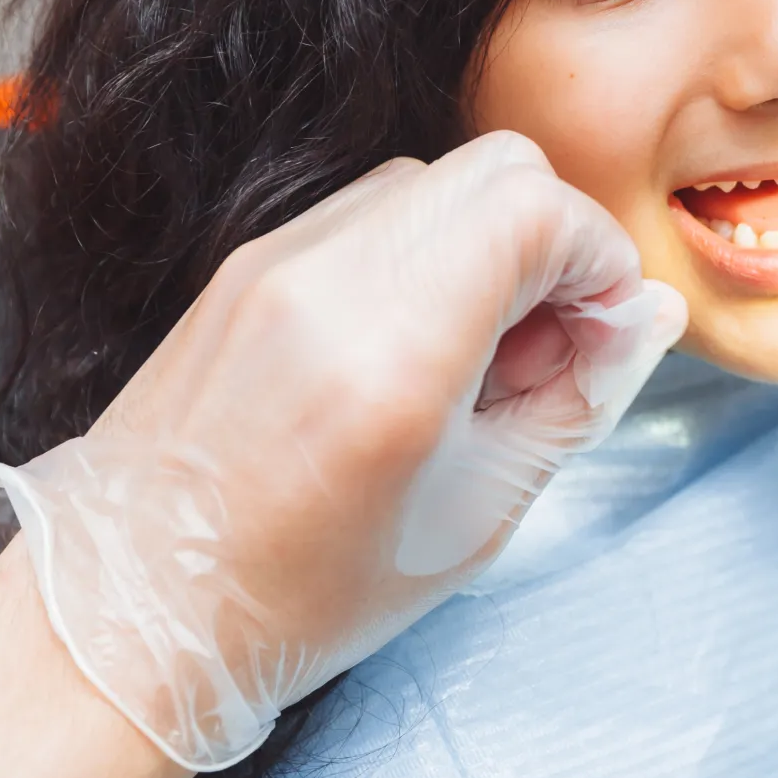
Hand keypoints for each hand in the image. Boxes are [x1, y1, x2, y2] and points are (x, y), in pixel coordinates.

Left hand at [0, 131, 686, 769]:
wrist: (131, 609)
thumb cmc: (301, 596)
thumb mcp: (475, 518)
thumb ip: (574, 403)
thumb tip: (647, 319)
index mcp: (394, 353)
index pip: (538, 209)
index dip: (600, 259)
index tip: (606, 330)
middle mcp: (331, 281)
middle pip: (498, 168)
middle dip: (556, 240)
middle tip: (553, 340)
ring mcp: (277, 261)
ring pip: (436, 180)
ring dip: (490, 242)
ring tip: (480, 353)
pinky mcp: (248, 264)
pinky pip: (373, 213)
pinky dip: (426, 253)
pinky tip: (417, 346)